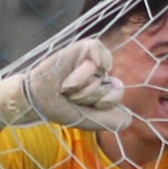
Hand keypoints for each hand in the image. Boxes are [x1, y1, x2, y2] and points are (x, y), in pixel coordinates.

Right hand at [0, 38, 129, 132]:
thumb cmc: (61, 108)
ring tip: (66, 86)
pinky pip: (97, 54)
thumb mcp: (88, 119)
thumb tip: (129, 117)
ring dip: (80, 86)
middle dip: (89, 97)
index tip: (82, 106)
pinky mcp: (84, 48)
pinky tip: (71, 72)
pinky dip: (85, 68)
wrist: (37, 99)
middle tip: (70, 95)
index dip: (102, 103)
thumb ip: (110, 120)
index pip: (117, 94)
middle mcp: (102, 73)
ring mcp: (94, 59)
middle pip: (113, 87)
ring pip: (102, 74)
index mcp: (105, 88)